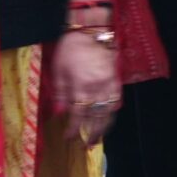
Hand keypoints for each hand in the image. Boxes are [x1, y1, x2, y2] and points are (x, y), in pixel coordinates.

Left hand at [50, 31, 120, 145]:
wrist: (93, 30)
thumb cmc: (71, 49)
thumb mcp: (59, 69)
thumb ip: (61, 92)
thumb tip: (60, 112)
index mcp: (81, 86)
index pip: (78, 114)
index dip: (73, 129)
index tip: (68, 138)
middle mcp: (98, 88)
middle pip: (96, 117)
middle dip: (90, 133)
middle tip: (86, 145)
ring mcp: (110, 84)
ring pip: (109, 111)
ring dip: (104, 127)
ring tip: (98, 137)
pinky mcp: (117, 79)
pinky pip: (117, 100)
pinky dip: (112, 112)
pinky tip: (108, 118)